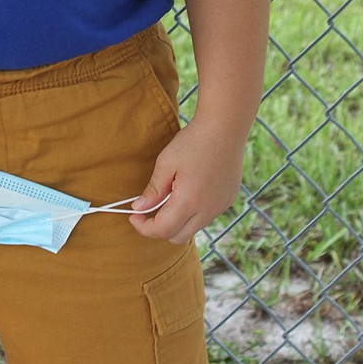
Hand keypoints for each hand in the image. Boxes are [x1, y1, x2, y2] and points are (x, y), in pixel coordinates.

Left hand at [129, 116, 246, 245]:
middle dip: (160, 227)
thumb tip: (139, 208)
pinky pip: (206, 216)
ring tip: (171, 194)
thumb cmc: (194, 141)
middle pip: (178, 237)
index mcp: (189, 202)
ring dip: (178, 219)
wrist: (226, 127)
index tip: (134, 215)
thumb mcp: (166, 162)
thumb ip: (153, 190)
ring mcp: (220, 207)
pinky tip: (190, 189)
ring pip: (193, 227)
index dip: (144, 227)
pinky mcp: (228, 200)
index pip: (162, 230)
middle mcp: (208, 210)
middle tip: (149, 208)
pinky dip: (194, 211)